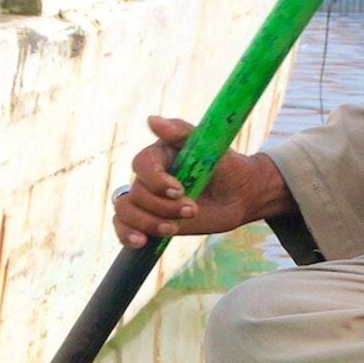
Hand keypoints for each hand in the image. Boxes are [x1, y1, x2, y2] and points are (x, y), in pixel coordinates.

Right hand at [113, 116, 292, 247]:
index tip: (180, 190)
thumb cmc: (226, 166)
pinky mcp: (150, 220)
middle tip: (194, 210)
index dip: (156, 181)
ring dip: (148, 223)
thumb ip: (181, 132)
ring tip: (173, 229)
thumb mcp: (209, 146)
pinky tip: (140, 242)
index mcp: (159, 155)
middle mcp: (149, 177)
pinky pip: (124, 226)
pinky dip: (126, 235)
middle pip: (137, 193)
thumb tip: (151, 120)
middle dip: (163, 207)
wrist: (239, 194)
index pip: (142, 165)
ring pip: (126, 211)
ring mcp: (148, 200)